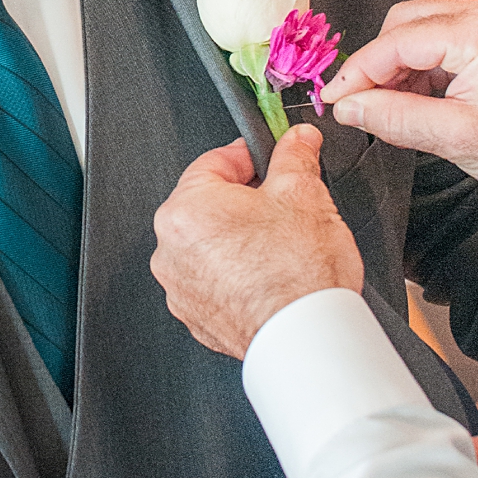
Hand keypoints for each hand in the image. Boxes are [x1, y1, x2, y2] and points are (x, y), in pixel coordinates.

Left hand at [150, 126, 363, 358]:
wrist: (307, 337)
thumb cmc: (299, 275)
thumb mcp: (304, 195)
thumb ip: (294, 158)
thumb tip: (296, 140)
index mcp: (185, 210)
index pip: (212, 163)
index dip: (248, 157)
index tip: (269, 158)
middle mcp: (170, 249)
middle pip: (208, 205)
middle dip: (244, 200)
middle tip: (281, 205)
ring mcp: (179, 286)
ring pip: (209, 246)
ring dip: (238, 239)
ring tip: (279, 246)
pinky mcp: (195, 315)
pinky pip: (212, 281)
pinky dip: (235, 275)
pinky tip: (267, 277)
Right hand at [320, 0, 477, 198]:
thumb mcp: (458, 139)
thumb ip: (394, 119)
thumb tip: (348, 107)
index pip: (395, 42)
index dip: (356, 72)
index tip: (333, 99)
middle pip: (402, 25)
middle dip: (378, 65)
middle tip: (364, 105)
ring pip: (417, 30)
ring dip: (398, 68)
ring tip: (398, 107)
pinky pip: (438, 38)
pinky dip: (421, 67)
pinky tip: (421, 99)